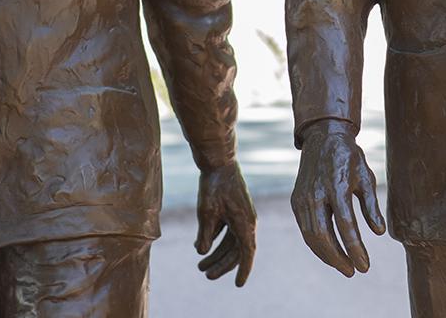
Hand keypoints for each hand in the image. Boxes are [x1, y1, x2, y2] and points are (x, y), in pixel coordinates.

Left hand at [194, 161, 256, 285]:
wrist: (218, 160)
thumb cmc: (214, 185)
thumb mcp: (206, 213)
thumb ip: (205, 235)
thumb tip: (202, 251)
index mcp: (245, 223)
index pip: (247, 253)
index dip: (243, 270)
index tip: (238, 285)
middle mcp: (247, 221)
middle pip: (236, 250)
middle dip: (221, 264)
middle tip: (205, 275)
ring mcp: (241, 214)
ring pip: (231, 241)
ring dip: (216, 253)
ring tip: (200, 264)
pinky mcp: (234, 208)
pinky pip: (227, 230)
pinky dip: (215, 239)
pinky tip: (199, 246)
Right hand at [291, 121, 384, 276]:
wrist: (322, 138)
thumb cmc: (349, 158)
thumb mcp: (366, 177)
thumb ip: (371, 205)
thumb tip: (378, 232)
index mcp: (337, 185)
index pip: (346, 225)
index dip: (355, 249)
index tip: (365, 266)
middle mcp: (316, 193)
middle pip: (323, 235)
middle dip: (339, 258)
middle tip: (354, 271)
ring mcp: (302, 198)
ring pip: (311, 236)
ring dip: (327, 256)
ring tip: (345, 267)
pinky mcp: (296, 201)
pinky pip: (305, 230)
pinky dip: (317, 246)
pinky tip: (331, 253)